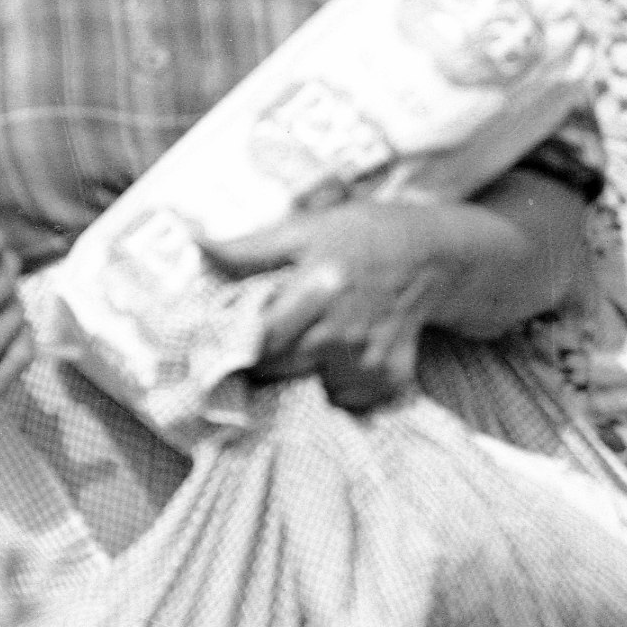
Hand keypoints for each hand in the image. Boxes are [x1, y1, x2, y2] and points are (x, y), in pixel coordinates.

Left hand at [208, 196, 475, 413]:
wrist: (431, 255)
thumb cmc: (360, 235)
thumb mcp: (306, 228)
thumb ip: (250, 246)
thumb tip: (195, 246)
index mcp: (319, 287)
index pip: (260, 337)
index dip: (238, 343)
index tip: (228, 340)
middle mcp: (344, 329)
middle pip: (279, 367)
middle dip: (265, 358)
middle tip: (269, 337)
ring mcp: (369, 358)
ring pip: (310, 386)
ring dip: (302, 372)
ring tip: (311, 341)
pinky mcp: (389, 377)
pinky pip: (347, 398)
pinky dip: (337, 384)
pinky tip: (342, 355)